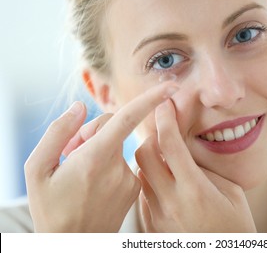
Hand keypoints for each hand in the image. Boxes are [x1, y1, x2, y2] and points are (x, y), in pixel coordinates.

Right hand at [24, 82, 178, 231]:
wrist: (72, 245)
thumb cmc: (50, 209)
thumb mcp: (37, 169)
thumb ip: (58, 132)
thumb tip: (80, 107)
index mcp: (96, 157)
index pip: (128, 118)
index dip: (151, 99)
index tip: (172, 86)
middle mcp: (119, 166)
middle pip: (112, 127)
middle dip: (92, 131)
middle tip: (72, 151)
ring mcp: (129, 178)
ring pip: (117, 144)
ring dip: (100, 148)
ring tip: (80, 170)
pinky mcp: (134, 188)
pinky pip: (122, 161)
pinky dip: (108, 163)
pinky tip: (93, 180)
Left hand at [135, 100, 256, 231]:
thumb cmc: (235, 225)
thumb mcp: (230, 192)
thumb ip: (204, 169)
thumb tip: (184, 152)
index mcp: (195, 189)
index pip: (170, 144)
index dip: (165, 119)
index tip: (165, 105)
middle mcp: (171, 202)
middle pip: (144, 155)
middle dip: (151, 138)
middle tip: (164, 137)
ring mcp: (157, 216)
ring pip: (139, 174)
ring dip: (149, 161)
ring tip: (166, 162)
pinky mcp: (151, 226)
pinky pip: (142, 194)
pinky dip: (150, 182)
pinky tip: (166, 186)